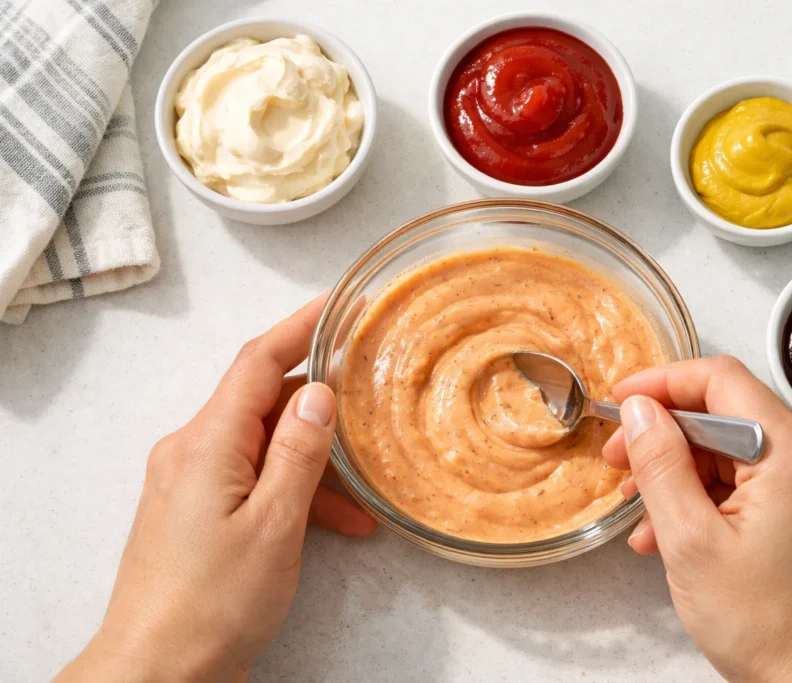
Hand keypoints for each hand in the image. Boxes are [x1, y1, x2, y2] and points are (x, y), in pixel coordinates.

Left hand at [56, 295, 376, 681]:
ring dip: (313, 459)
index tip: (340, 303)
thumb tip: (319, 393)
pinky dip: (293, 489)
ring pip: (263, 443)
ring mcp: (191, 479)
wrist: (156, 669)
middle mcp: (191, 450)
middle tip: (370, 399)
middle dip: (320, 404)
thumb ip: (299, 454)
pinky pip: (251, 476)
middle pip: (264, 401)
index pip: (257, 362)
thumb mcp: (273, 525)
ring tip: (363, 489)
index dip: (301, 326)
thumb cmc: (212, 605)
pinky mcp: (196, 507)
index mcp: (206, 443)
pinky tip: (337, 521)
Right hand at [603, 356, 791, 682]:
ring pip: (734, 449)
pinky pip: (752, 480)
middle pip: (726, 413)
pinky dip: (709, 496)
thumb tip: (639, 409)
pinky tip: (673, 533)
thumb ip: (661, 465)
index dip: (661, 382)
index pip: (720, 379)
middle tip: (619, 462)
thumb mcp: (691, 543)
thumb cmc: (771, 628)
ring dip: (681, 473)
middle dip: (664, 435)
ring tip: (642, 515)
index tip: (622, 399)